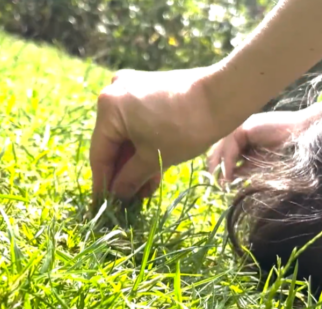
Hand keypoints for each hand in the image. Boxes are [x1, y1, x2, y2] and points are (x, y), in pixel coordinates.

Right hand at [90, 67, 229, 200]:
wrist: (222, 98)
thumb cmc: (184, 129)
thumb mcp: (153, 159)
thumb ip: (128, 179)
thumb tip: (115, 195)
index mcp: (108, 107)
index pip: (99, 153)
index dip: (103, 183)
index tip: (103, 205)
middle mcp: (114, 92)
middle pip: (113, 143)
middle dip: (123, 174)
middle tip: (128, 201)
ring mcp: (132, 90)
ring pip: (128, 136)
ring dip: (135, 164)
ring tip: (143, 192)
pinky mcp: (149, 91)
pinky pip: (139, 124)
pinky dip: (144, 147)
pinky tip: (152, 173)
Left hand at [207, 104, 321, 182]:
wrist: (302, 135)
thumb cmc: (284, 150)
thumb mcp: (258, 164)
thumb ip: (243, 169)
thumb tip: (225, 179)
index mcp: (242, 138)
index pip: (222, 152)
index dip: (218, 167)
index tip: (220, 184)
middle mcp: (239, 130)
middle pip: (217, 148)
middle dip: (215, 167)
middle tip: (216, 184)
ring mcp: (240, 125)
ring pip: (221, 146)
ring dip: (221, 166)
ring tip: (223, 182)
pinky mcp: (244, 126)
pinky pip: (230, 145)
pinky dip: (228, 161)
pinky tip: (229, 174)